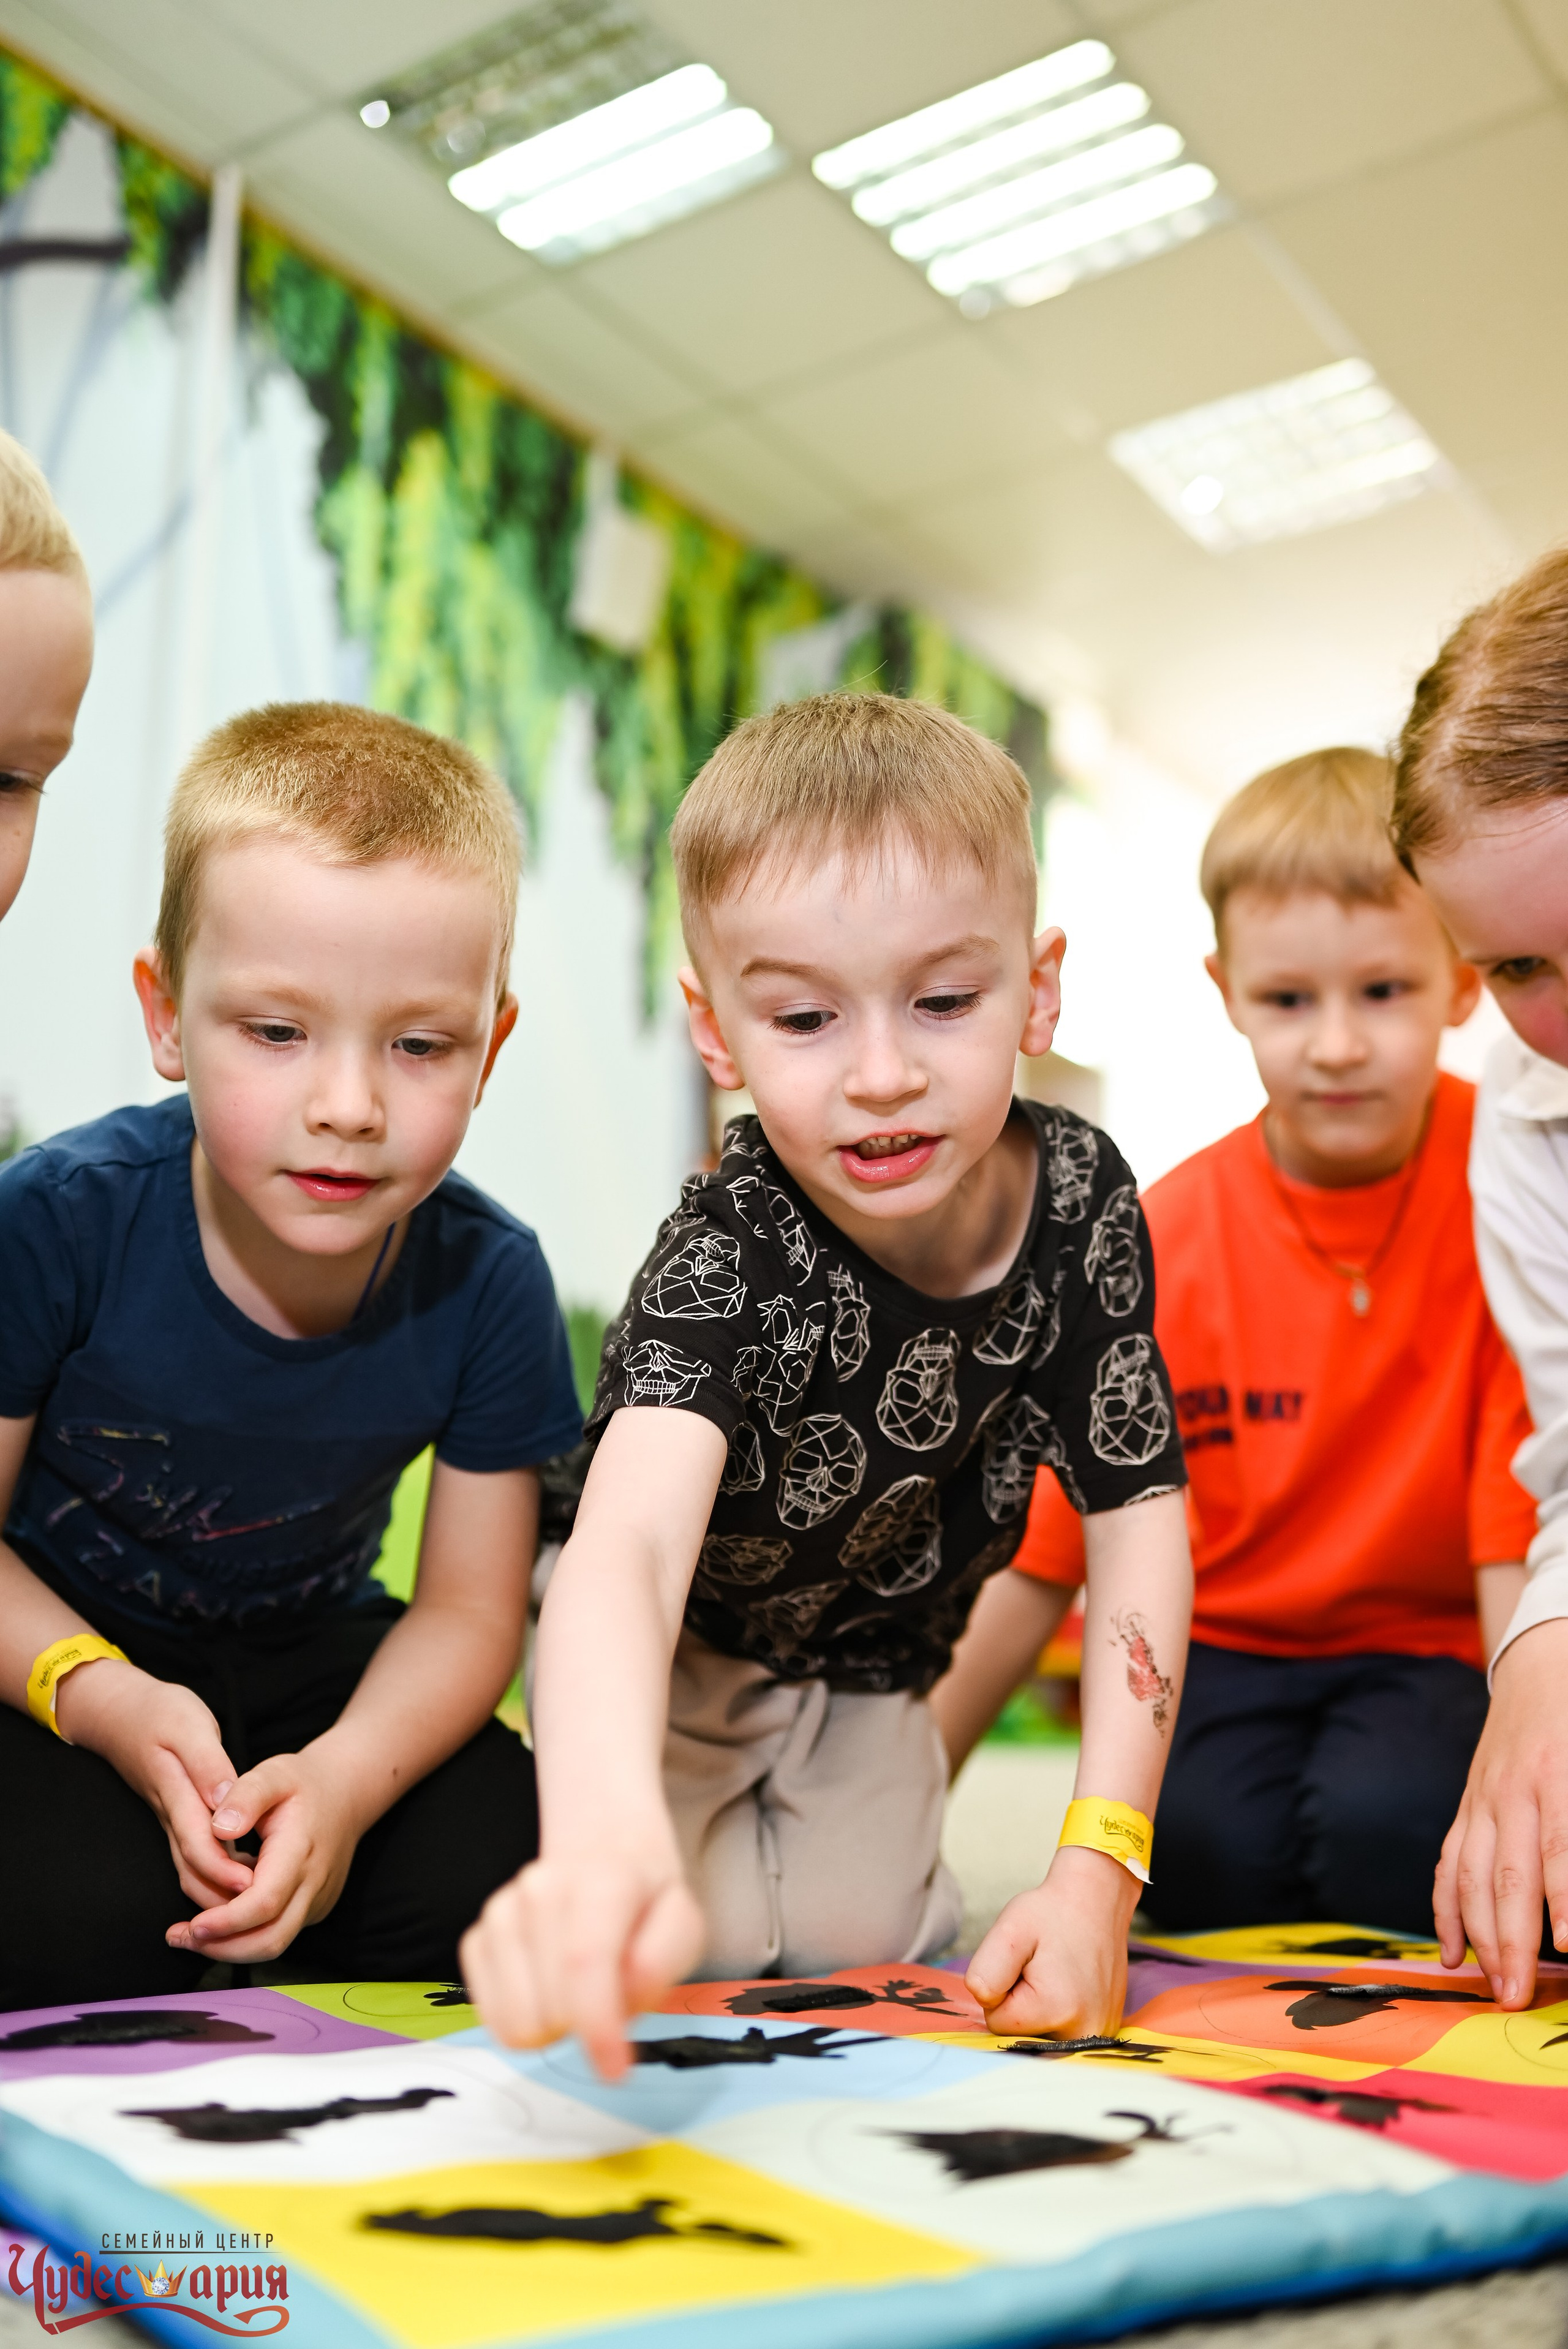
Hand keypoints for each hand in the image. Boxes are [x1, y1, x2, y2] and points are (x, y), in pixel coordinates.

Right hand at [57, 1658, 252, 1912]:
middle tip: (260, 1911)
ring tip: (258, 1904)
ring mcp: (172, 1819)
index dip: (223, 1871)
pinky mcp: (176, 1817)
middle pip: (194, 1869)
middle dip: (223, 1896)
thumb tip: (225, 1801)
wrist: (118, 1713)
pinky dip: (217, 1872)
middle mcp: (173, 1816)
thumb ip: (208, 1764)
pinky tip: (247, 1875)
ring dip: (219, 1890)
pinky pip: (194, 1855)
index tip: (251, 1886)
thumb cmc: (158, 1714)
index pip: (198, 1845)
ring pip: (191, 1868)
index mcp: (178, 1794)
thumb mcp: (187, 1725)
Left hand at [164, 1744, 364, 1963]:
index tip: (192, 1926)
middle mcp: (314, 1884)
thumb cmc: (304, 1782)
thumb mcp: (273, 1773)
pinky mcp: (314, 1908)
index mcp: (300, 1851)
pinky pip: (279, 1930)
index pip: (265, 1902)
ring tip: (190, 1934)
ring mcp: (317, 1900)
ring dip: (230, 1947)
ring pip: (274, 1943)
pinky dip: (246, 1932)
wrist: (347, 1793)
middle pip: (270, 1940)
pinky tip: (221, 1911)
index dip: (227, 1922)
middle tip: (180, 1938)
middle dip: (222, 1948)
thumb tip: (217, 1829)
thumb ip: (245, 1795)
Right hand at [460, 1846, 704, 2080]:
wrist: (603, 1856)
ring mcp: (503, 1911)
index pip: (584, 1961)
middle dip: (585, 2024)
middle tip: (609, 1996)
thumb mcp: (680, 1925)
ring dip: (554, 2024)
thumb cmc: (644, 1903)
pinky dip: (523, 2018)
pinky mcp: (477, 1937)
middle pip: (550, 2006)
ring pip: (516, 2020)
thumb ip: (662, 1962)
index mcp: (601, 1881)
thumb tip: (623, 1999)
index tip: (613, 2072)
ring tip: (579, 1989)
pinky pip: (490, 2016)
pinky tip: (548, 1987)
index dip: (596, 2027)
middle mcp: (542, 1888)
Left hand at [965, 1844, 1137, 2037]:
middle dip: (1019, 2002)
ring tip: (1054, 1973)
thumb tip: (984, 2003)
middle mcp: (1084, 2033)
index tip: (1022, 1963)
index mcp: (1056, 2010)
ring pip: (1040, 2034)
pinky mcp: (1105, 2029)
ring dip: (1038, 2007)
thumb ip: (985, 1972)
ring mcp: (1099, 2033)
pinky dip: (1058, 2010)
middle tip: (1039, 1967)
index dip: (1001, 1990)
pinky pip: (1062, 2031)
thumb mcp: (1008, 1931)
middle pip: (1020, 2033)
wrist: (1095, 1900)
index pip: (997, 2021)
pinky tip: (1068, 1983)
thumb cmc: (1049, 1913)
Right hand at [1434, 1618, 1567, 2006]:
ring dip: (1478, 1936)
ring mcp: (1482, 1799)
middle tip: (1515, 1994)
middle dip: (1512, 1940)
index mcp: (1557, 1775)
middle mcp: (1512, 1790)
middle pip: (1508, 1875)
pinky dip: (1446, 1911)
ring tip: (1491, 1985)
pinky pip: (1449, 1866)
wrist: (1542, 1663)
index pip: (1559, 1849)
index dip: (1563, 1899)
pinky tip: (1452, 1954)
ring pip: (1471, 1876)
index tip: (1567, 1947)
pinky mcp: (1467, 1807)